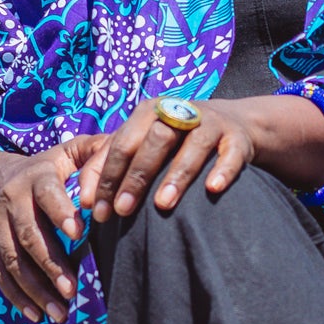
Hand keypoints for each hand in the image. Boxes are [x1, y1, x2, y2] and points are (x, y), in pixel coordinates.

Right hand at [0, 135, 99, 323]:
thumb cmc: (48, 166)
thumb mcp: (69, 150)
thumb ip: (96, 152)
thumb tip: (118, 168)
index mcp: (36, 176)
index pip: (46, 194)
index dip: (60, 212)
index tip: (79, 233)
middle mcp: (12, 200)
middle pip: (28, 235)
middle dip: (50, 264)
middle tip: (72, 290)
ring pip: (11, 260)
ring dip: (34, 289)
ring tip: (59, 313)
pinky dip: (16, 296)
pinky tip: (35, 315)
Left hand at [80, 98, 260, 223]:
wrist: (232, 122)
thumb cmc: (175, 141)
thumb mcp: (143, 144)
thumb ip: (112, 167)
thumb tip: (86, 203)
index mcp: (148, 113)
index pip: (121, 143)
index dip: (105, 176)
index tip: (96, 209)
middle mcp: (178, 112)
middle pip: (154, 141)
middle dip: (135, 177)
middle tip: (122, 210)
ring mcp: (210, 123)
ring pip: (192, 145)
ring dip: (176, 174)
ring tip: (162, 205)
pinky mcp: (237, 137)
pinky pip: (231, 153)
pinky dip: (222, 170)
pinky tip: (213, 189)